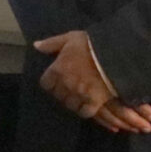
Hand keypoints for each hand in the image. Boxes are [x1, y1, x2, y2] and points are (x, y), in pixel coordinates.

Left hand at [35, 30, 150, 130]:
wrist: (115, 56)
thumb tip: (36, 46)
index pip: (46, 84)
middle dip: (63, 93)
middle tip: (71, 90)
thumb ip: (51, 44)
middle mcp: (65, 84)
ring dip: (74, 102)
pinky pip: (85, 112)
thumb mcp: (69, 39)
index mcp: (57, 69)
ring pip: (70, 105)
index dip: (51, 84)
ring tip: (80, 98)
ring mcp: (79, 94)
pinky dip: (86, 110)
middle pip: (58, 96)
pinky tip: (89, 106)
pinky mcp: (94, 102)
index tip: (57, 82)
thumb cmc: (91, 45)